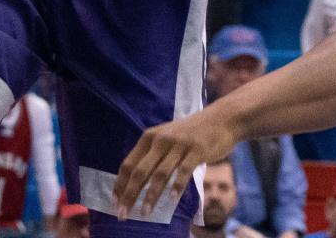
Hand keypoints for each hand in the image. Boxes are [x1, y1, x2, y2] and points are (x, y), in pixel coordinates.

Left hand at [114, 108, 236, 218]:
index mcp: (150, 137)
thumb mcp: (167, 139)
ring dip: (150, 196)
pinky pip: (184, 171)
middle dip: (130, 195)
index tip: (115, 205)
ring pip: (160, 174)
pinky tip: (172, 200)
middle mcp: (162, 139)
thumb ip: (152, 158)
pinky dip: (176, 186)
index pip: (129, 164)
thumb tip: (134, 185)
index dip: (120, 185)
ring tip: (144, 214)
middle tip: (123, 215)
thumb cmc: (190, 134)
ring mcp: (179, 144)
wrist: (221, 119)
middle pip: (140, 171)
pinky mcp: (196, 150)